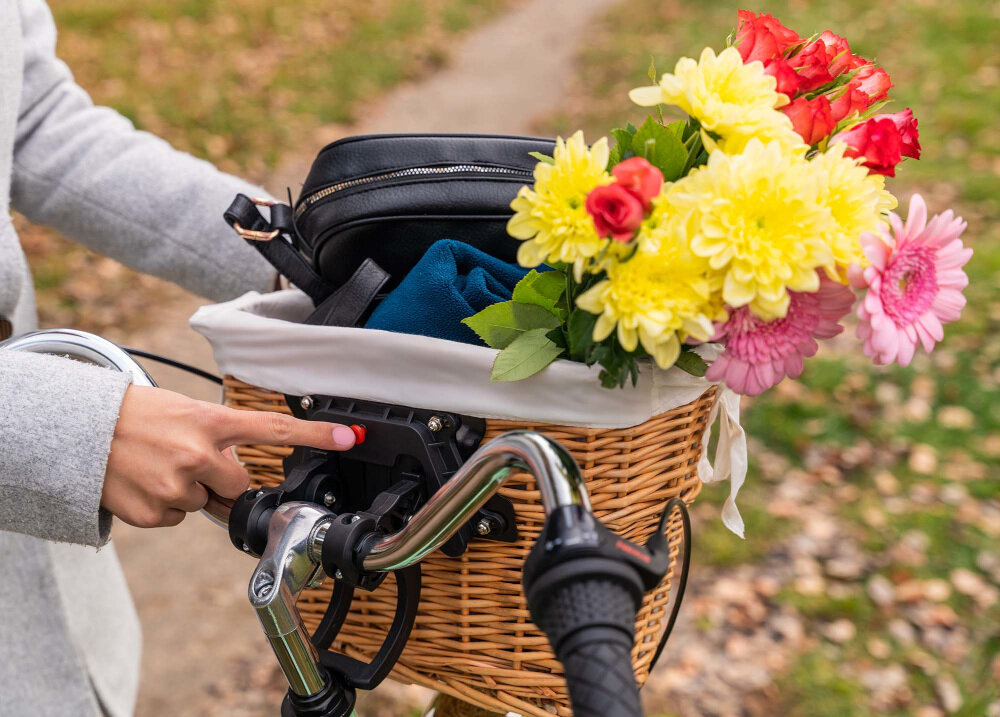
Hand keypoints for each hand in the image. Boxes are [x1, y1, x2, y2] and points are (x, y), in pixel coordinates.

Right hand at [102, 385, 355, 527]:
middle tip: (184, 457)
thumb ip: (217, 439)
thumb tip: (238, 476)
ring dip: (186, 490)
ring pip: (203, 503)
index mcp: (210, 422)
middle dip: (220, 477)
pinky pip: (175, 518)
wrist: (76, 429)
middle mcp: (198, 454)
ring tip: (154, 465)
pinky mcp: (152, 511)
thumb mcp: (183, 411)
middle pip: (239, 483)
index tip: (351, 437)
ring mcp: (175, 485)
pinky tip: (141, 482)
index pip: (275, 427)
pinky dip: (162, 506)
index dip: (316, 433)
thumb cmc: (135, 415)